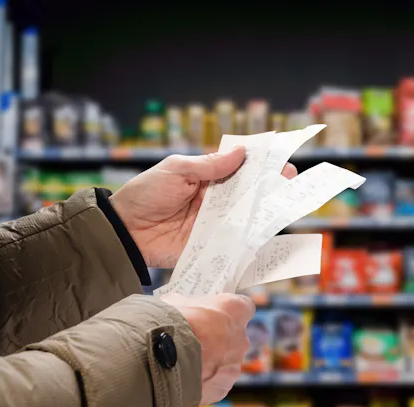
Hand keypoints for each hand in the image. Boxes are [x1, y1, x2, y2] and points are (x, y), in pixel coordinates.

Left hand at [109, 148, 297, 267]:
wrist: (125, 231)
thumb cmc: (145, 194)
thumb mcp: (176, 171)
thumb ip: (209, 165)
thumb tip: (241, 153)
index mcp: (206, 178)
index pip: (239, 169)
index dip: (259, 165)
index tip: (280, 161)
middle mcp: (214, 201)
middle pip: (248, 194)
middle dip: (269, 187)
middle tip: (289, 181)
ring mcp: (214, 224)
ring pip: (246, 217)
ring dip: (264, 212)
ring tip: (285, 205)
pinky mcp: (210, 245)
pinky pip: (234, 242)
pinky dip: (250, 240)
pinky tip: (267, 234)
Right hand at [160, 292, 254, 404]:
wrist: (159, 359)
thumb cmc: (170, 324)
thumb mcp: (176, 303)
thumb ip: (188, 306)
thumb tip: (181, 308)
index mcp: (235, 310)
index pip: (243, 306)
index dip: (228, 311)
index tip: (216, 313)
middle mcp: (241, 338)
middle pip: (234, 337)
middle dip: (217, 338)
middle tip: (196, 340)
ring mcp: (234, 366)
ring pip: (225, 363)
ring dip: (210, 362)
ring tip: (185, 362)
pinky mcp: (223, 388)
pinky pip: (215, 383)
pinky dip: (202, 381)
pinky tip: (184, 378)